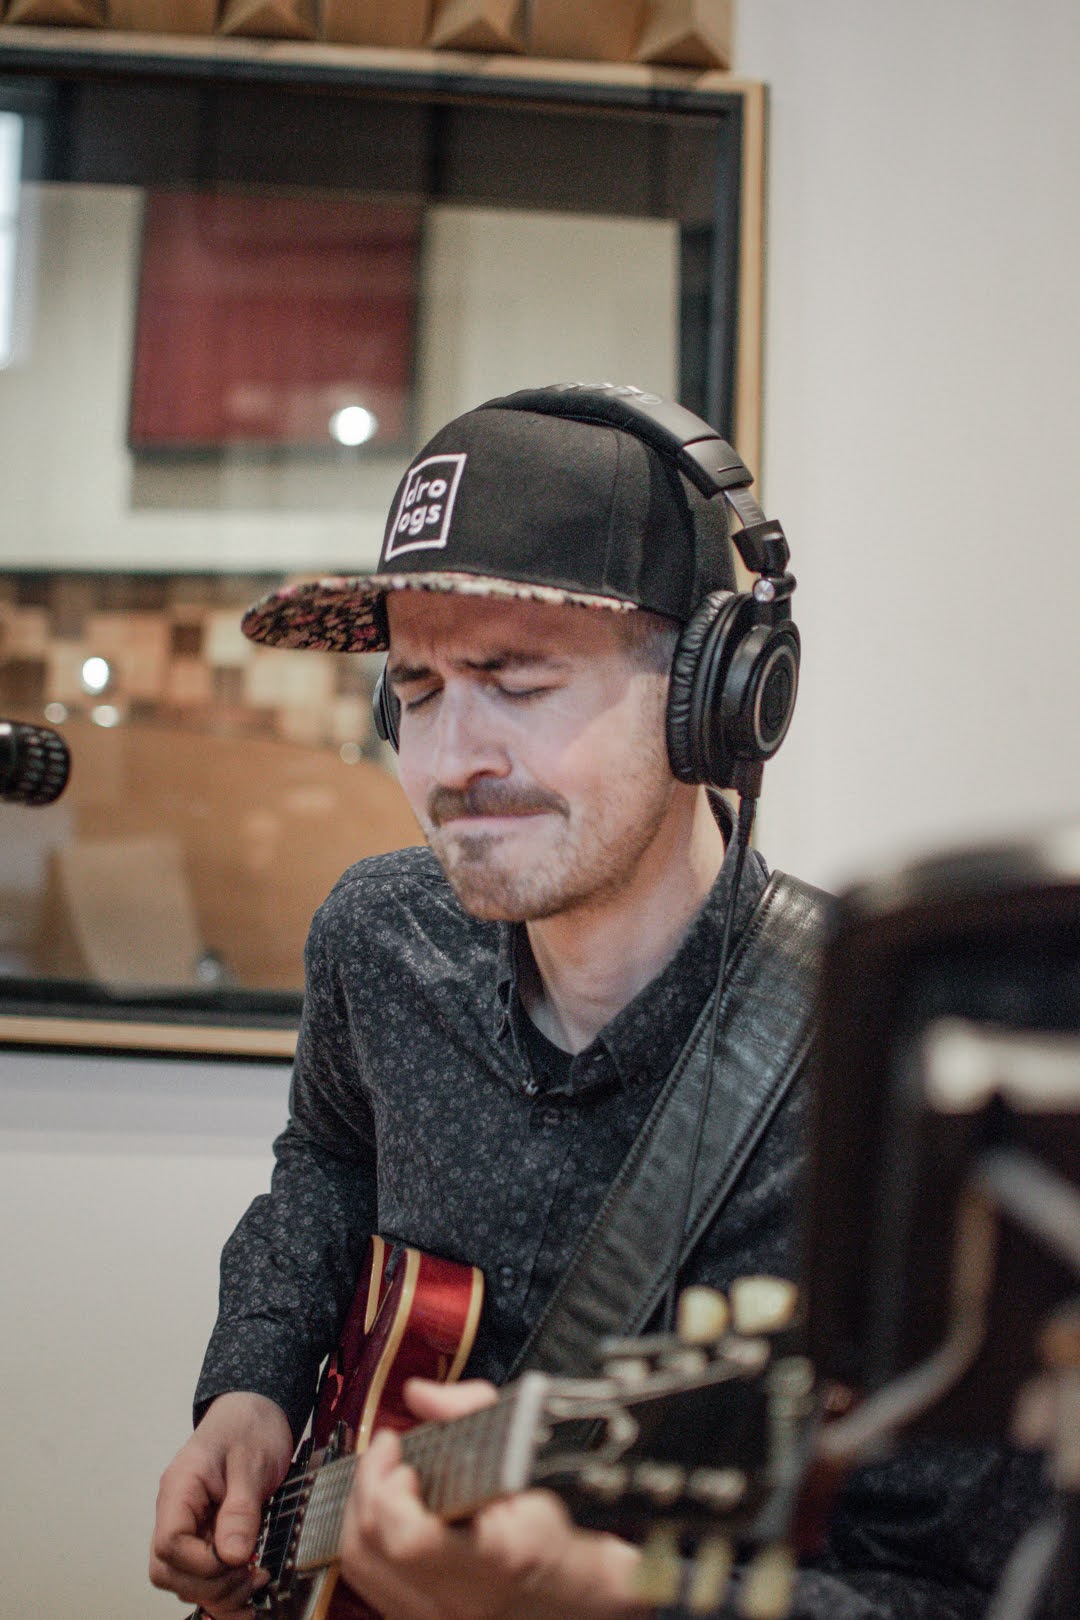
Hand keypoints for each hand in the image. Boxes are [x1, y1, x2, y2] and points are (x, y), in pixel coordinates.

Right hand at [150, 1390, 293, 1618]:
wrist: (257, 1410)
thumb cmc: (250, 1426)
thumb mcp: (252, 1462)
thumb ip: (241, 1509)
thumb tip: (233, 1556)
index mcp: (180, 1488)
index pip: (170, 1543)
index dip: (202, 1563)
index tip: (238, 1560)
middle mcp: (176, 1512)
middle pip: (168, 1571)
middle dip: (211, 1585)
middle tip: (252, 1576)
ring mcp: (189, 1527)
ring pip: (182, 1581)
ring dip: (218, 1593)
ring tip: (256, 1582)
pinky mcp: (205, 1537)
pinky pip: (202, 1576)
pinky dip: (223, 1592)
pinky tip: (249, 1594)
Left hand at [338, 1378, 647, 1619]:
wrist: (573, 1594)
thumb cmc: (555, 1527)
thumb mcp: (533, 1459)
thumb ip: (475, 1414)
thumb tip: (421, 1394)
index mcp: (497, 1560)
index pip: (410, 1539)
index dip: (390, 1489)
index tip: (401, 1452)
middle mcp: (460, 1603)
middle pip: (371, 1549)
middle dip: (368, 1486)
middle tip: (389, 1454)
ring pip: (361, 1567)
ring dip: (363, 1510)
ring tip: (387, 1478)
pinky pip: (370, 1581)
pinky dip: (370, 1538)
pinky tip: (391, 1512)